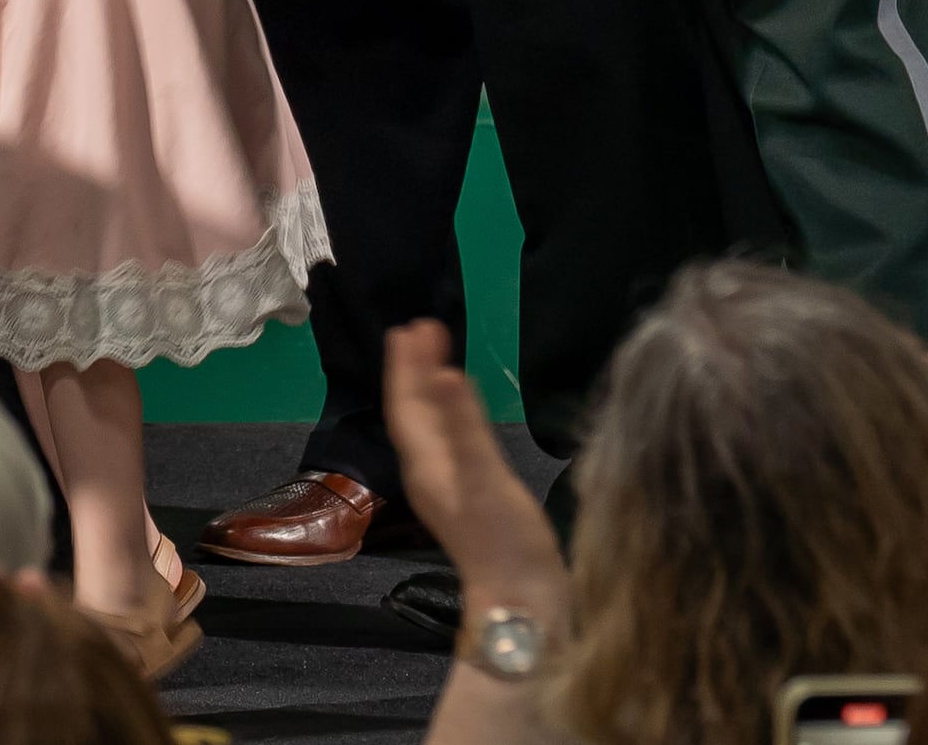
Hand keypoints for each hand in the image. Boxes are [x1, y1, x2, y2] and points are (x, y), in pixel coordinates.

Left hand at [381, 319, 568, 622]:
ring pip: (430, 426)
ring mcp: (448, 486)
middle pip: (415, 410)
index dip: (407, 365)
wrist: (521, 600)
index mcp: (424, 461)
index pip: (406, 402)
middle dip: (417, 370)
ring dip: (432, 391)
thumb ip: (464, 425)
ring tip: (440, 360)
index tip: (410, 327)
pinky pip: (451, 443)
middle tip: (425, 329)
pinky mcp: (470, 499)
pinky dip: (454, 419)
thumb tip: (443, 373)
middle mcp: (428, 470)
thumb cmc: (504, 539)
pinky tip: (467, 419)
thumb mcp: (484, 476)